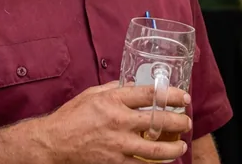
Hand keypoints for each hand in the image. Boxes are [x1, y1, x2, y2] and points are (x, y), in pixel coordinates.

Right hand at [38, 81, 192, 163]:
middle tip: (186, 122)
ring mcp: (119, 144)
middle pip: (159, 121)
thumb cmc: (70, 117)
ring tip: (181, 146)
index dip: (171, 95)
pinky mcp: (116, 162)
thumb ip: (112, 88)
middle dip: (179, 122)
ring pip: (156, 149)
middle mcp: (119, 121)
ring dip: (174, 148)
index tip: (183, 97)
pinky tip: (164, 160)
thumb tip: (130, 84)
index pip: (149, 95)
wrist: (54, 143)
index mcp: (113, 100)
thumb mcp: (91, 94)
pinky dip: (156, 163)